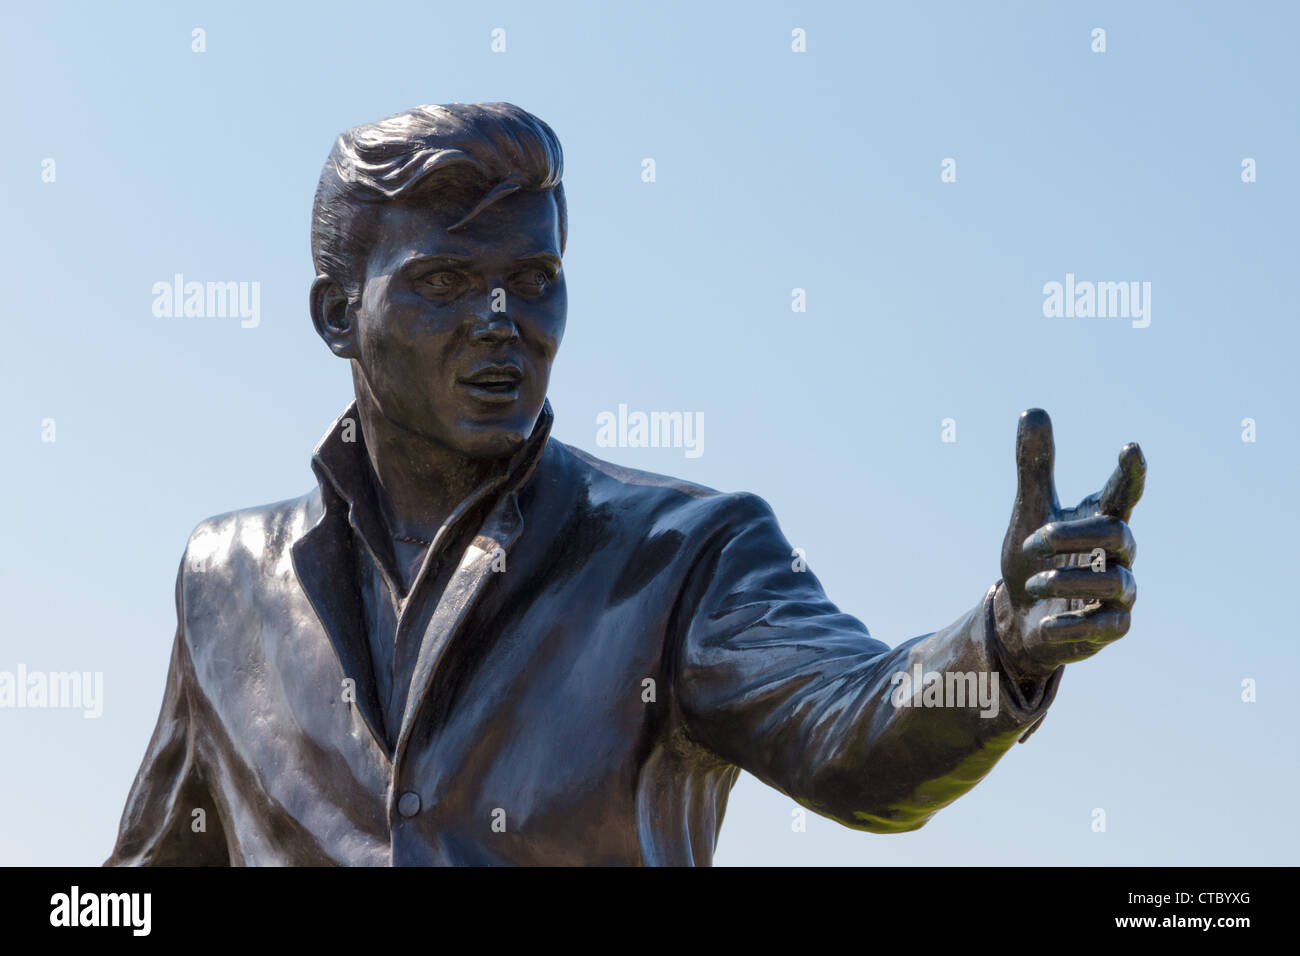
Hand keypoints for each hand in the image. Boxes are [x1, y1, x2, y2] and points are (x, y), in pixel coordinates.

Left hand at [994, 409, 1145, 680]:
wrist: (1019, 618)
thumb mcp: (1030, 512)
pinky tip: (1047, 623)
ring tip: (1031, 581)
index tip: (1130, 448)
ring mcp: (1120, 593)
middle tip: (1034, 541)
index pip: (1123, 494)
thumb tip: (1033, 410)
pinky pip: (1109, 625)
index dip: (1129, 473)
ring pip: (1114, 581)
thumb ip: (1035, 466)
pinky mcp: (1112, 628)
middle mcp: (1117, 554)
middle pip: (1119, 534)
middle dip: (1074, 534)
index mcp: (1100, 521)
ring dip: (1066, 580)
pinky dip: (1074, 623)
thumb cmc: (1032, 561)